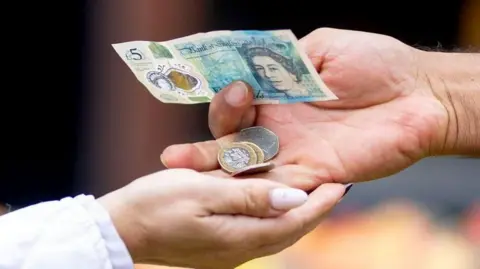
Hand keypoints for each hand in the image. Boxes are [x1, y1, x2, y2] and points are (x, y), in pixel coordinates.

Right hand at [98, 168, 345, 268]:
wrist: (121, 228)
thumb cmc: (157, 204)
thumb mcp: (203, 191)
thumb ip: (250, 196)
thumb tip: (294, 199)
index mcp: (239, 237)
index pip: (293, 222)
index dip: (319, 205)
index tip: (340, 185)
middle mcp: (239, 250)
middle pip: (289, 232)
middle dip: (315, 211)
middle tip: (335, 189)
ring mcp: (228, 252)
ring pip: (275, 234)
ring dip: (297, 216)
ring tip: (313, 195)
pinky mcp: (218, 247)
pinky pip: (258, 233)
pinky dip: (274, 218)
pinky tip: (276, 204)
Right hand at [160, 28, 448, 189]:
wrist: (418, 96)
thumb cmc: (376, 63)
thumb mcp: (322, 47)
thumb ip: (285, 60)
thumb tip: (253, 67)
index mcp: (278, 95)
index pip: (236, 104)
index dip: (220, 102)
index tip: (223, 92)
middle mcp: (280, 127)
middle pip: (232, 142)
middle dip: (202, 148)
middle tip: (177, 154)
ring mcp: (295, 153)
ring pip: (247, 169)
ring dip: (215, 174)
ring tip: (183, 174)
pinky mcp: (316, 174)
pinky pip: (281, 188)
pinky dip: (255, 192)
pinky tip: (224, 195)